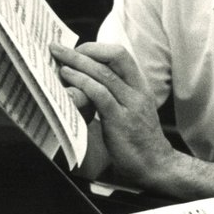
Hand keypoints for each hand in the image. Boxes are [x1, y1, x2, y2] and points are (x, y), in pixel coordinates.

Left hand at [51, 42, 175, 188]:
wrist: (155, 164)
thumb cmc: (138, 140)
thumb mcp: (129, 111)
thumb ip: (112, 97)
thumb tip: (83, 85)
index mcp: (140, 86)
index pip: (122, 56)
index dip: (97, 49)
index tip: (76, 51)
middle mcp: (138, 91)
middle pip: (116, 56)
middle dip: (85, 49)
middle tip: (61, 49)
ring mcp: (131, 104)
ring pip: (105, 74)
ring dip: (78, 63)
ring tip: (59, 58)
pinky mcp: (120, 120)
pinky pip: (100, 95)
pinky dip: (82, 83)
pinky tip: (68, 79)